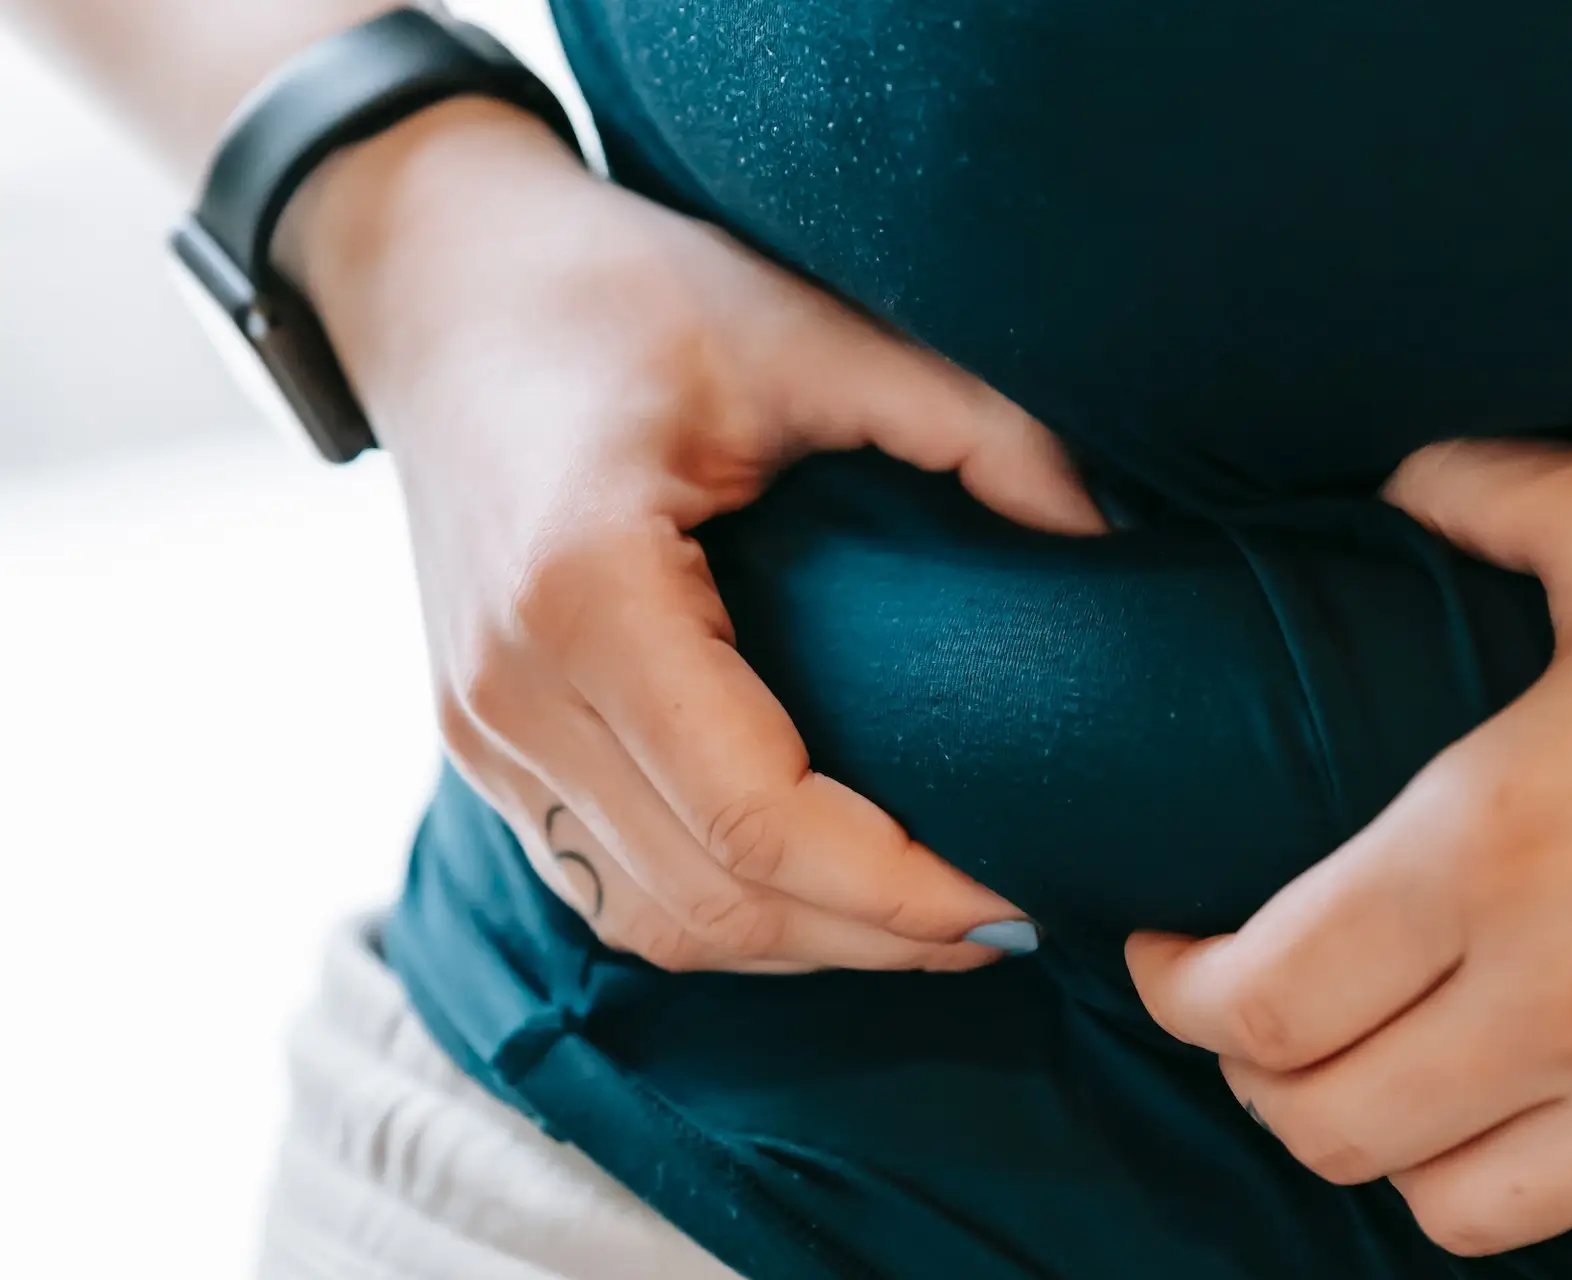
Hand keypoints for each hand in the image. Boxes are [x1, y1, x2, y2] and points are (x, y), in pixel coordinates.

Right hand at [288, 99, 1103, 972]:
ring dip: (802, 945)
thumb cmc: (615, 290)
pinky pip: (607, 890)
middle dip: (874, 937)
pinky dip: (725, 915)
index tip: (1019, 894)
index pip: (757, 817)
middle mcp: (511, 692)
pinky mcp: (481, 744)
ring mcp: (480, 733)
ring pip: (656, 922)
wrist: (436, 285)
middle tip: (1009, 922)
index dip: (901, 888)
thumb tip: (1101, 535)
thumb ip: (965, 423)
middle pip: (713, 898)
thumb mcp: (804, 326)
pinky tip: (820, 890)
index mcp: (583, 592)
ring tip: (932, 920)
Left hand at [1129, 441, 1571, 1253]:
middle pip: (1319, 1121)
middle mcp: (1562, 997)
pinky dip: (1503, 1174)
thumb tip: (1390, 481)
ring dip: (1369, 1138)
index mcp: (1490, 844)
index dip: (1174, 989)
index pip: (1258, 999)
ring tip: (1362, 1059)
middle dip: (1246, 1070)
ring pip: (1438, 1204)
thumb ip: (1477, 497)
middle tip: (1245, 999)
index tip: (1165, 945)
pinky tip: (1500, 1093)